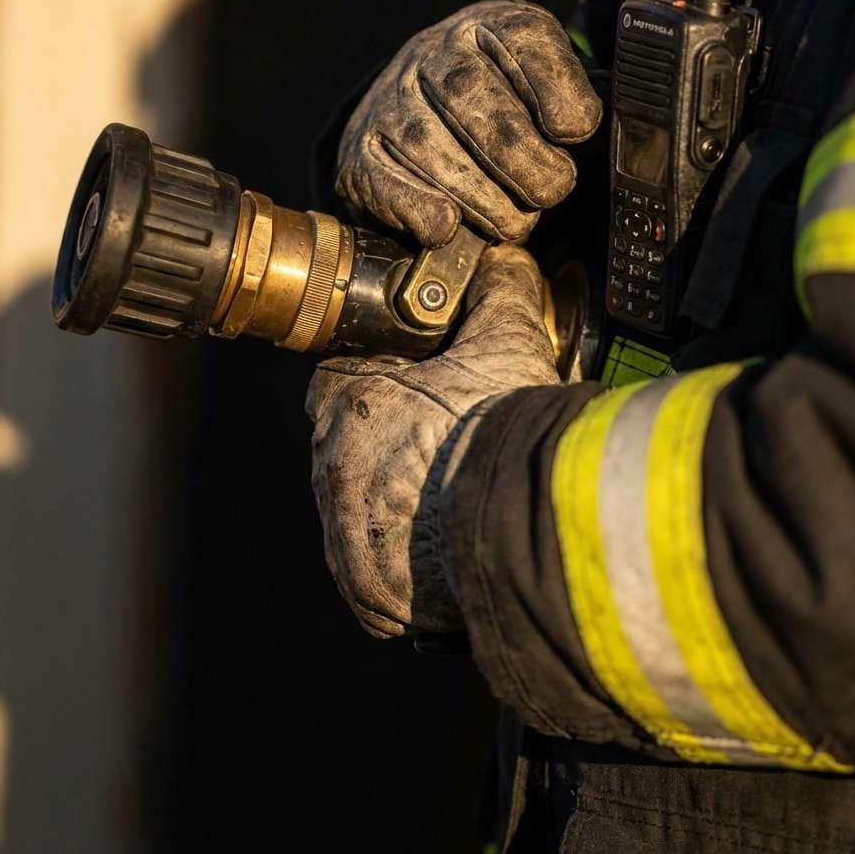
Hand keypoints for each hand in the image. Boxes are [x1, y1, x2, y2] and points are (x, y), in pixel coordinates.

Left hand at [306, 245, 558, 637]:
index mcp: (350, 402)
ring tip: (442, 505)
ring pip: (353, 514)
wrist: (519, 520)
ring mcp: (347, 535)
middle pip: (344, 448)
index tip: (407, 388)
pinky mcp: (371, 591)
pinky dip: (400, 569)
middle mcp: (335, 469)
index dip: (375, 380)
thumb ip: (497, 289)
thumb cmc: (502, 429)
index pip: (337, 381)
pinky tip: (439, 555)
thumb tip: (501, 262)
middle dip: (381, 446)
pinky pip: (372, 578)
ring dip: (388, 510)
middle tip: (435, 448)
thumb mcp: (507, 336)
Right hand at [336, 0, 600, 247]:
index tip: (575, 131)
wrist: (412, 109)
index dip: (557, 90)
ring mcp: (390, 102)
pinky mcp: (361, 151)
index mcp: (489, 27)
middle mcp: (432, 55)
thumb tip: (596, 138)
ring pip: (431, 149)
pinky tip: (448, 224)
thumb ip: (571, 104)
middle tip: (551, 190)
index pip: (524, 41)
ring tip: (513, 221)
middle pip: (473, 100)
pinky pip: (387, 181)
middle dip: (523, 159)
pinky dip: (420, 209)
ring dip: (483, 199)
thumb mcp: (541, 85)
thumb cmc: (496, 105)